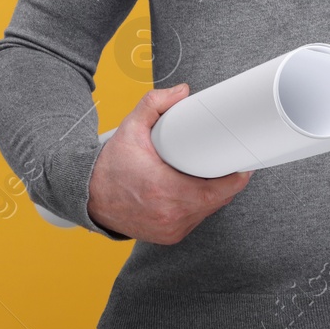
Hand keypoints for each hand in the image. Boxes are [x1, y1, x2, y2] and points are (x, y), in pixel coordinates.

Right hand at [85, 83, 252, 243]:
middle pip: (218, 200)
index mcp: (165, 191)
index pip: (218, 191)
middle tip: (229, 161)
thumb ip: (155, 104)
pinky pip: (195, 220)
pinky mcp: (167, 236)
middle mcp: (170, 216)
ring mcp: (170, 230)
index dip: (236, 178)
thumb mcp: (130, 128)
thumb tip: (183, 91)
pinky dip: (200, 207)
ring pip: (208, 212)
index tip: (243, 163)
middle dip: (227, 182)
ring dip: (215, 195)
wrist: (86, 196)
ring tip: (215, 174)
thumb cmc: (110, 164)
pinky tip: (199, 191)